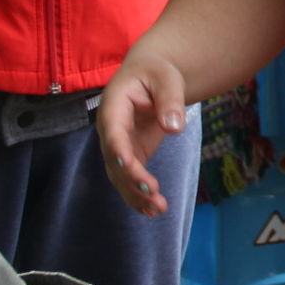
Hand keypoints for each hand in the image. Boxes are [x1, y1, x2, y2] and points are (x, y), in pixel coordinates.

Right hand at [100, 52, 188, 216]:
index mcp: (113, 106)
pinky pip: (130, 178)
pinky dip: (139, 195)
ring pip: (120, 175)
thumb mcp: (167, 78)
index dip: (118, 149)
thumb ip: (170, 100)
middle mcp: (110, 129)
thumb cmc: (157, 73)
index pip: (113, 131)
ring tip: (158, 210)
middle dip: (132, 179)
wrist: (150, 75)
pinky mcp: (130, 154)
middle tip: (154, 194)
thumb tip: (174, 127)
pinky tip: (152, 211)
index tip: (128, 165)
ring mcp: (118, 145)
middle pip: (115, 159)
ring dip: (136, 194)